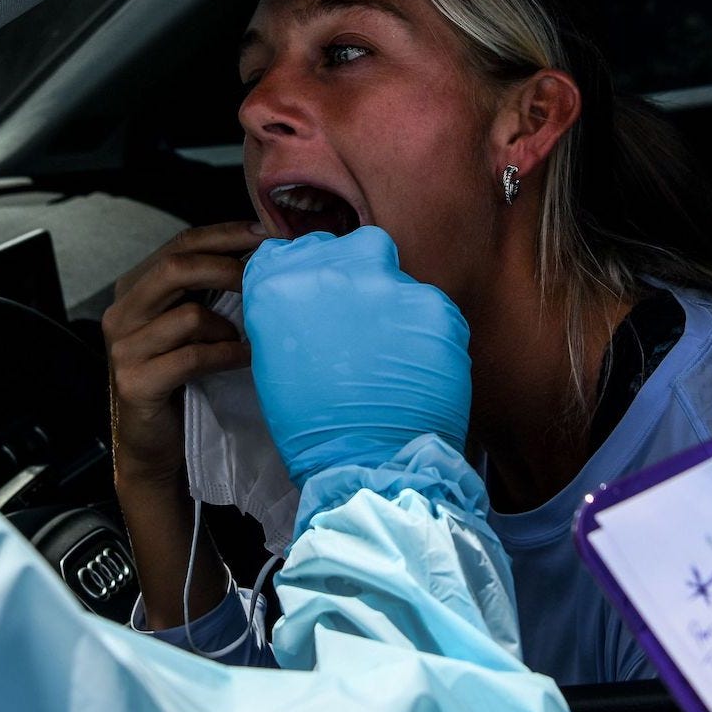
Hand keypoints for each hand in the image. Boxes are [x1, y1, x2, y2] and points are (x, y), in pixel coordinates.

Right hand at [103, 220, 260, 489]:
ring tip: (247, 337)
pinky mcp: (135, 382)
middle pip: (176, 267)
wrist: (152, 443)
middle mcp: (121, 313)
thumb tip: (257, 256)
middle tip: (264, 278)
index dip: (224, 235)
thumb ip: (203, 291)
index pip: (179, 244)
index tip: (264, 233)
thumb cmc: (177, 379)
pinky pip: (192, 357)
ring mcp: (124, 348)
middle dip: (228, 267)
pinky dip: (226, 354)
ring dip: (228, 324)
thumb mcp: (185, 326)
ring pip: (188, 314)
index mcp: (133, 290)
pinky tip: (244, 358)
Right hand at [243, 227, 470, 484]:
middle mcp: (336, 270)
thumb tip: (307, 299)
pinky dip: (427, 332)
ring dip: (396, 306)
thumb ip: (288, 313)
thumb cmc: (313, 427)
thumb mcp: (274, 361)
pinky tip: (417, 367)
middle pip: (355, 247)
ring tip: (393, 355)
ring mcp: (391, 284)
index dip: (309, 273)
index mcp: (284, 283)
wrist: (371, 465)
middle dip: (360, 273)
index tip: (320, 297)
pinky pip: (432, 308)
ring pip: (399, 277)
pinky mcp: (437, 307)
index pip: (294, 251)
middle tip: (363, 319)